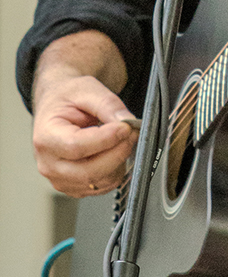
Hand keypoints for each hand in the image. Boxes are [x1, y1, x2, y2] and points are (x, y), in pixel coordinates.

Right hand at [33, 75, 138, 197]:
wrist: (57, 109)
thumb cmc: (67, 99)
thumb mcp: (86, 89)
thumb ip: (107, 104)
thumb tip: (127, 121)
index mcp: (46, 137)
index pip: (77, 147)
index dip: (106, 139)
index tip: (126, 127)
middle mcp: (49, 164)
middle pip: (89, 171)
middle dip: (118, 152)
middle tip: (132, 132)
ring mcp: (61, 179)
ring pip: (100, 181)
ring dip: (119, 161)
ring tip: (121, 139)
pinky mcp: (75, 187)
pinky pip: (103, 186)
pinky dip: (115, 170)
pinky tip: (113, 151)